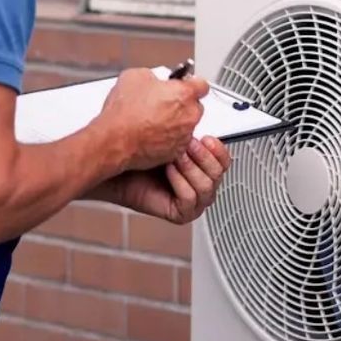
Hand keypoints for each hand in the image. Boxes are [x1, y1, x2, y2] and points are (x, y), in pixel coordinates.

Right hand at [94, 68, 208, 170]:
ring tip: (153, 120)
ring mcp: (185, 135)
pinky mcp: (176, 151)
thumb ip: (154, 75)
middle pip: (195, 106)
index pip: (201, 85)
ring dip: (175, 121)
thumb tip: (154, 80)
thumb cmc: (125, 112)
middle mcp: (189, 115)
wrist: (115, 140)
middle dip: (182, 104)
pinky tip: (151, 133)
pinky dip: (169, 138)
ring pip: (186, 125)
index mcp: (184, 94)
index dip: (190, 83)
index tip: (184, 84)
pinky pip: (177, 141)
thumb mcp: (135, 76)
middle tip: (162, 103)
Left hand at [105, 136, 231, 224]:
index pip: (224, 162)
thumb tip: (204, 126)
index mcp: (202, 169)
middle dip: (203, 156)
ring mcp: (193, 202)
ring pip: (207, 186)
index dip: (218, 150)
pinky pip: (190, 197)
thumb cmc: (139, 158)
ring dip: (190, 168)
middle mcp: (200, 187)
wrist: (117, 171)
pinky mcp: (182, 214)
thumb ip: (191, 136)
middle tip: (188, 144)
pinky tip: (169, 170)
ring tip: (175, 156)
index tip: (207, 138)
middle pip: (218, 174)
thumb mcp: (172, 142)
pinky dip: (180, 181)